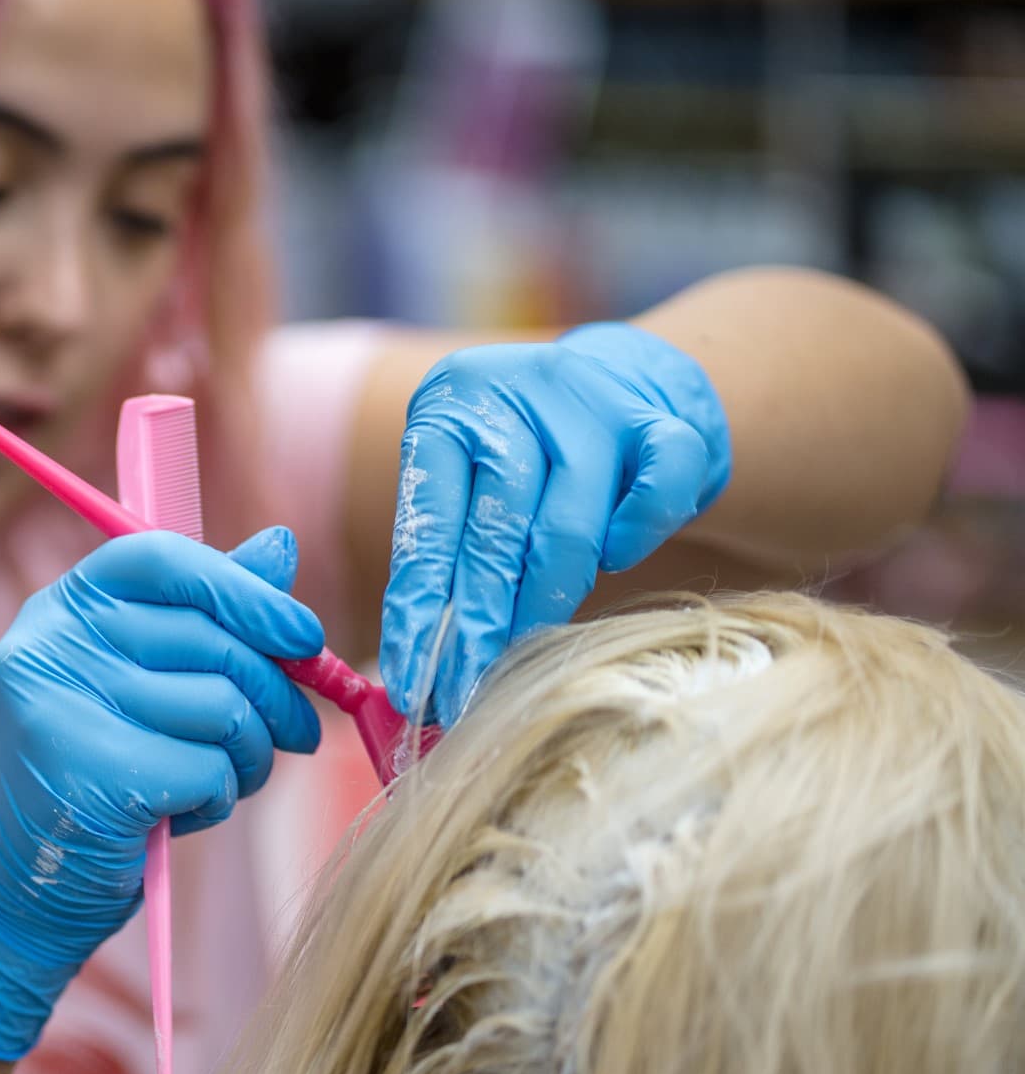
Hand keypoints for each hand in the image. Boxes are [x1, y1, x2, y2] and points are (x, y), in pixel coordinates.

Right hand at [0, 528, 323, 1059]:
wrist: (18, 892)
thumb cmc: (97, 775)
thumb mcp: (144, 684)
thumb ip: (206, 613)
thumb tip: (281, 544)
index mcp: (58, 609)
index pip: (163, 559)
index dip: (245, 591)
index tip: (303, 636)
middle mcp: (47, 647)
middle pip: (210, 639)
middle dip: (276, 694)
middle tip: (297, 732)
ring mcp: (59, 710)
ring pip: (222, 708)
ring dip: (249, 754)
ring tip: (223, 777)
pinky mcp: (87, 777)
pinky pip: (210, 771)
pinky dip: (219, 799)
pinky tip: (183, 813)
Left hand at [380, 322, 730, 725]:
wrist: (624, 379)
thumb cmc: (525, 455)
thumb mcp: (469, 474)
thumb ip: (447, 547)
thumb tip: (418, 663)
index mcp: (451, 406)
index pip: (426, 523)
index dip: (418, 610)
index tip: (411, 682)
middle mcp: (516, 395)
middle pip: (494, 532)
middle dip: (476, 627)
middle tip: (460, 694)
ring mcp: (592, 404)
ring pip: (568, 529)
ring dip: (542, 607)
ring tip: (517, 663)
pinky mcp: (661, 420)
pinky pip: (656, 495)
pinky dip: (633, 542)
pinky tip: (613, 561)